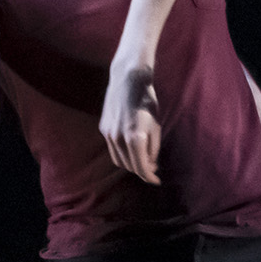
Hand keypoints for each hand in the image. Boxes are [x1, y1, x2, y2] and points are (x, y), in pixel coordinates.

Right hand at [99, 61, 162, 183]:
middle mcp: (118, 139)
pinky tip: (131, 148)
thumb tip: (150, 166)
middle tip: (152, 168)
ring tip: (142, 159)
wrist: (128, 81)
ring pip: (118, 160)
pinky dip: (122, 153)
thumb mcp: (156, 126)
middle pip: (129, 166)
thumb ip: (153, 149)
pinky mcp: (103, 128)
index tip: (157, 180)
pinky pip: (112, 148)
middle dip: (142, 170)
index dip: (150, 177)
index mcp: (135, 139)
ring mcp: (108, 134)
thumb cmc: (147, 102)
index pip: (141, 168)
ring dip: (131, 164)